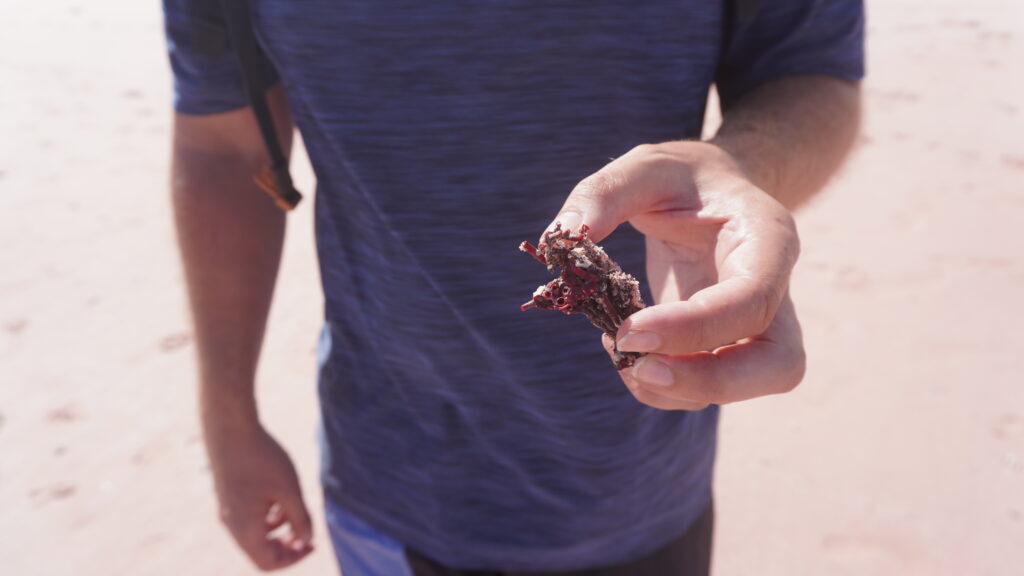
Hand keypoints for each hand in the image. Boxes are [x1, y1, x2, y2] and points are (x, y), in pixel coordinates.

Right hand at [204, 418, 313, 570]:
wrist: (230, 429)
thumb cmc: (262, 459)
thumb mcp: (289, 490)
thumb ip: (301, 518)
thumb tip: (307, 539)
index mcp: (245, 529)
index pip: (268, 563)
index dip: (293, 559)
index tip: (312, 543)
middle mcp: (232, 525)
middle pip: (260, 552)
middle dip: (286, 547)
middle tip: (307, 535)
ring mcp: (227, 511)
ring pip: (255, 535)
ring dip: (278, 530)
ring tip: (296, 511)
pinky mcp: (228, 497)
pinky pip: (249, 519)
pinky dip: (267, 517)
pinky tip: (280, 498)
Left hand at [549, 141, 805, 409]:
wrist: (712, 191)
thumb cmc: (683, 177)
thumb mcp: (645, 166)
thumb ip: (604, 192)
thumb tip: (562, 236)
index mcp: (768, 240)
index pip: (749, 301)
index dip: (694, 328)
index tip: (629, 332)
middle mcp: (776, 291)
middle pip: (778, 365)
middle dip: (707, 382)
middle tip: (637, 367)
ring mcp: (758, 327)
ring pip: (742, 386)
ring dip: (674, 387)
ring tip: (618, 346)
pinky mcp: (727, 348)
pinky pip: (704, 387)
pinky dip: (661, 385)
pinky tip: (624, 347)